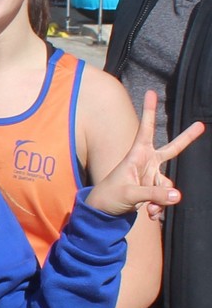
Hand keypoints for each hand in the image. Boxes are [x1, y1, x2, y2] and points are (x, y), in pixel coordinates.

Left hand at [85, 91, 203, 217]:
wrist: (105, 211)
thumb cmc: (110, 195)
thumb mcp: (130, 194)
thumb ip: (154, 194)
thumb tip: (177, 196)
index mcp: (137, 155)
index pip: (145, 130)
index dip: (149, 112)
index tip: (151, 93)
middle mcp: (146, 162)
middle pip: (171, 149)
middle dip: (186, 138)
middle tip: (202, 124)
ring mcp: (151, 175)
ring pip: (169, 185)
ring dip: (162, 199)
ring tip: (150, 209)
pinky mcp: (153, 189)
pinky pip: (166, 197)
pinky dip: (160, 207)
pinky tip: (150, 214)